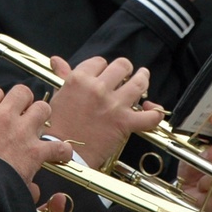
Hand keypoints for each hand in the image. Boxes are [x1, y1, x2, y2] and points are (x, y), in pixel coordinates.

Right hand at [0, 86, 71, 200]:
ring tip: (37, 127)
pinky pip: (57, 146)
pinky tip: (59, 154)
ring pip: (42, 109)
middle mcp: (4, 116)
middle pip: (22, 92)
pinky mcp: (35, 151)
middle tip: (20, 115)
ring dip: (41, 117)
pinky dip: (61, 151)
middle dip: (23, 102)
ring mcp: (22, 132)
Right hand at [46, 56, 163, 168]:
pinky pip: (148, 116)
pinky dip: (155, 113)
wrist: (61, 152)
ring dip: (143, 79)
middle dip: (125, 69)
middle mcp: (97, 88)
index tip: (104, 73)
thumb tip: (56, 60)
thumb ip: (63, 75)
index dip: (103, 67)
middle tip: (126, 74)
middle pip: (121, 67)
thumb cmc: (57, 126)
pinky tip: (153, 109)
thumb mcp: (58, 95)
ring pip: (138, 84)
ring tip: (143, 78)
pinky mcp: (124, 123)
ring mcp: (113, 105)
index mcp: (79, 79)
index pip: (99, 62)